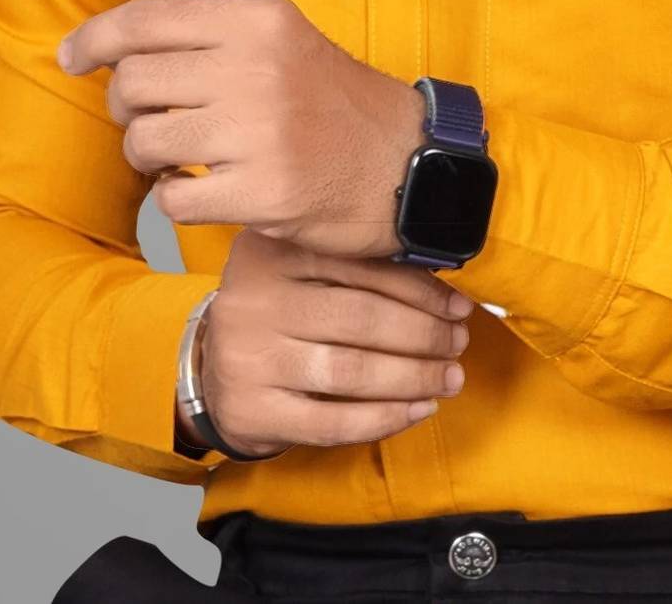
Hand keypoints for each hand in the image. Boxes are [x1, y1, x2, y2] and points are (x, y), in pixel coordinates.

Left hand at [55, 0, 426, 255]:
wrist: (408, 165)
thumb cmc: (337, 106)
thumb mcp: (284, 42)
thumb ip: (210, 39)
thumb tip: (110, 53)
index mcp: (260, 20)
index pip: (145, 20)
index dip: (94, 39)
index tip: (73, 57)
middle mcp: (257, 68)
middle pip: (132, 82)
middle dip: (129, 109)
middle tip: (158, 122)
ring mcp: (259, 132)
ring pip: (143, 142)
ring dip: (150, 158)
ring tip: (185, 159)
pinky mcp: (262, 192)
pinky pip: (170, 199)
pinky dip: (177, 200)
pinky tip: (208, 191)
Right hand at [180, 229, 472, 458]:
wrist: (212, 368)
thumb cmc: (281, 310)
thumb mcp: (304, 268)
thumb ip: (358, 264)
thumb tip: (445, 288)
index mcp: (273, 250)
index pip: (361, 265)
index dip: (421, 289)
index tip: (458, 306)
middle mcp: (254, 299)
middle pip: (360, 318)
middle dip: (424, 334)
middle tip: (458, 342)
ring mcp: (248, 358)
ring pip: (351, 371)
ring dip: (413, 377)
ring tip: (449, 377)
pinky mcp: (251, 411)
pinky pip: (332, 421)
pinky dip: (385, 418)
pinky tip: (418, 410)